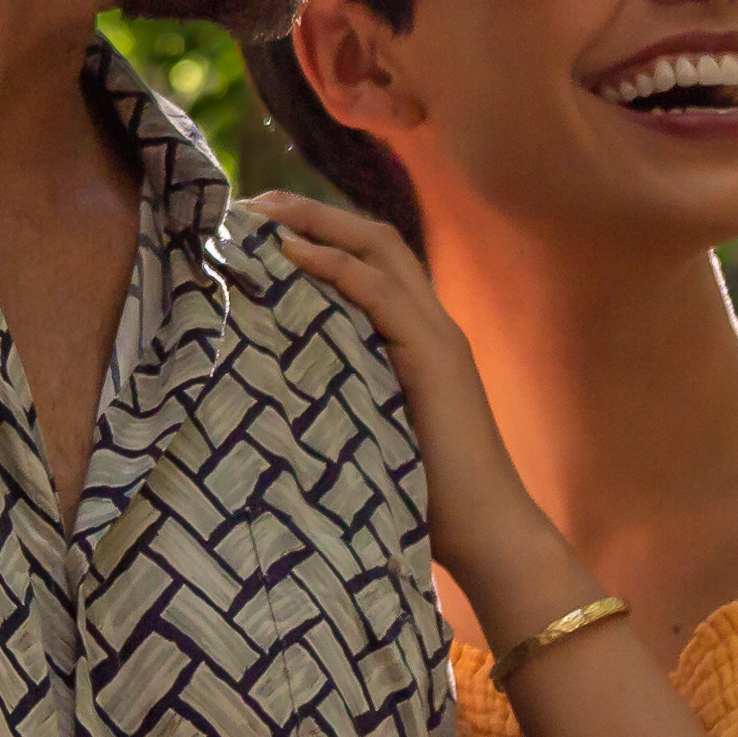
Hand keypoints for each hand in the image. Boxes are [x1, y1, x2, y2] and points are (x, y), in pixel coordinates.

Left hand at [239, 191, 573, 614]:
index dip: (319, 232)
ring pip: (380, 250)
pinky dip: (335, 265)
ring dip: (318, 223)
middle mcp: (432, 323)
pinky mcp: (437, 358)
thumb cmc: (423, 496)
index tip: (259, 226)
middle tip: (251, 203)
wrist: (486, 534)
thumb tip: (270, 381)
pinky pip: (382, 293)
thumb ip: (339, 390)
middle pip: (375, 237)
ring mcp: (438, 336)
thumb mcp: (368, 426)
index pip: (371, 260)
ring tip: (263, 213)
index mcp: (418, 337)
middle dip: (312, 211)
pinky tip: (292, 255)